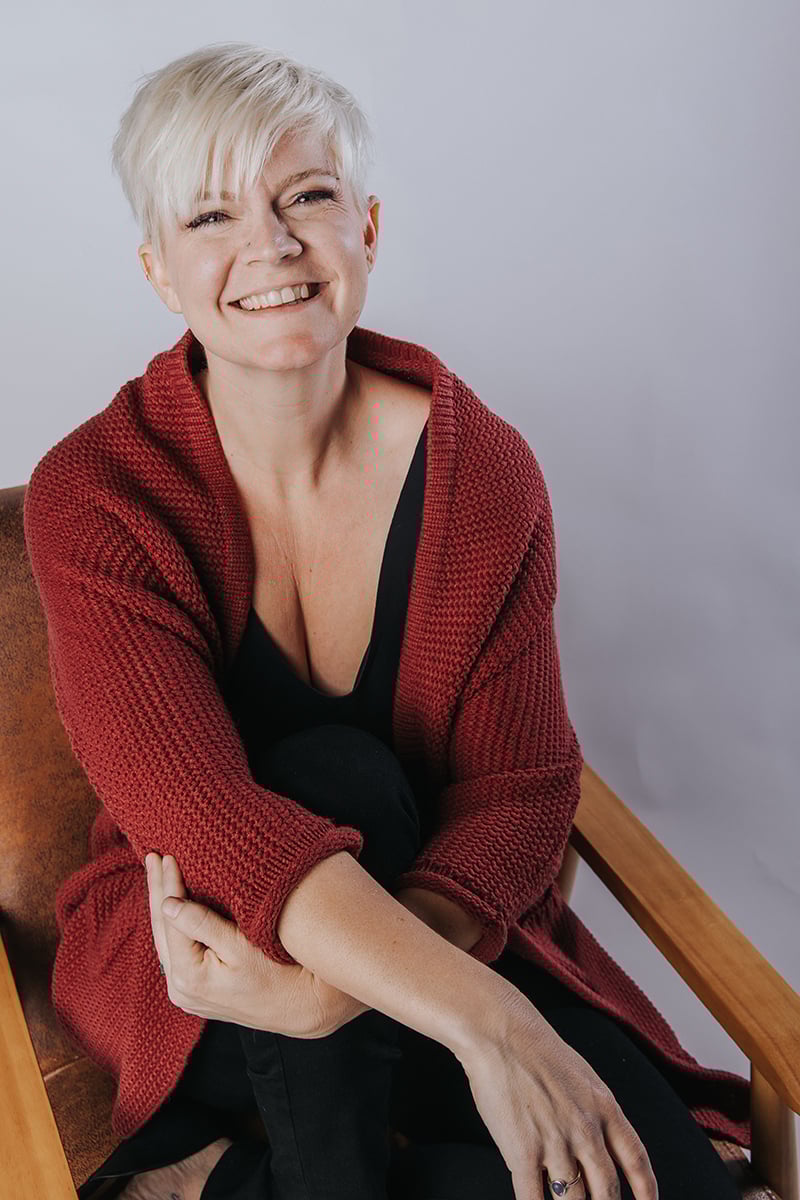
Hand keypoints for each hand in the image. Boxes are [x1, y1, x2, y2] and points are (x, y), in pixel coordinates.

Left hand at [145, 852, 350, 1037]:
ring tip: (157, 873)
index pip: (171, 921)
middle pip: (161, 930)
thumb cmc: (279, 974)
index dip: (169, 886)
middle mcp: (180, 990)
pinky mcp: (195, 990)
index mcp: (190, 978)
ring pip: (166, 939)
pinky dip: (173, 924)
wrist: (301, 1007)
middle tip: (152, 856)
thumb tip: (168, 904)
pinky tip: (171, 904)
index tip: (168, 856)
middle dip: (158, 891)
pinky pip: (175, 950)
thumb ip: (203, 924)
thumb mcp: (242, 945)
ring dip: (162, 905)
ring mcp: (186, 993)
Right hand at [456, 986, 658, 1199]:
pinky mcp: (524, 1154)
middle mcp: (587, 1131)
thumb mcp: (584, 1078)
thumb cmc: (537, 1050)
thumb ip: (595, 1114)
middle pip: (608, 1191)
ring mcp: (556, 1144)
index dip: (647, 1191)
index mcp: (605, 1109)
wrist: (502, 1034)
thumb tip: (598, 1146)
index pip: (637, 1161)